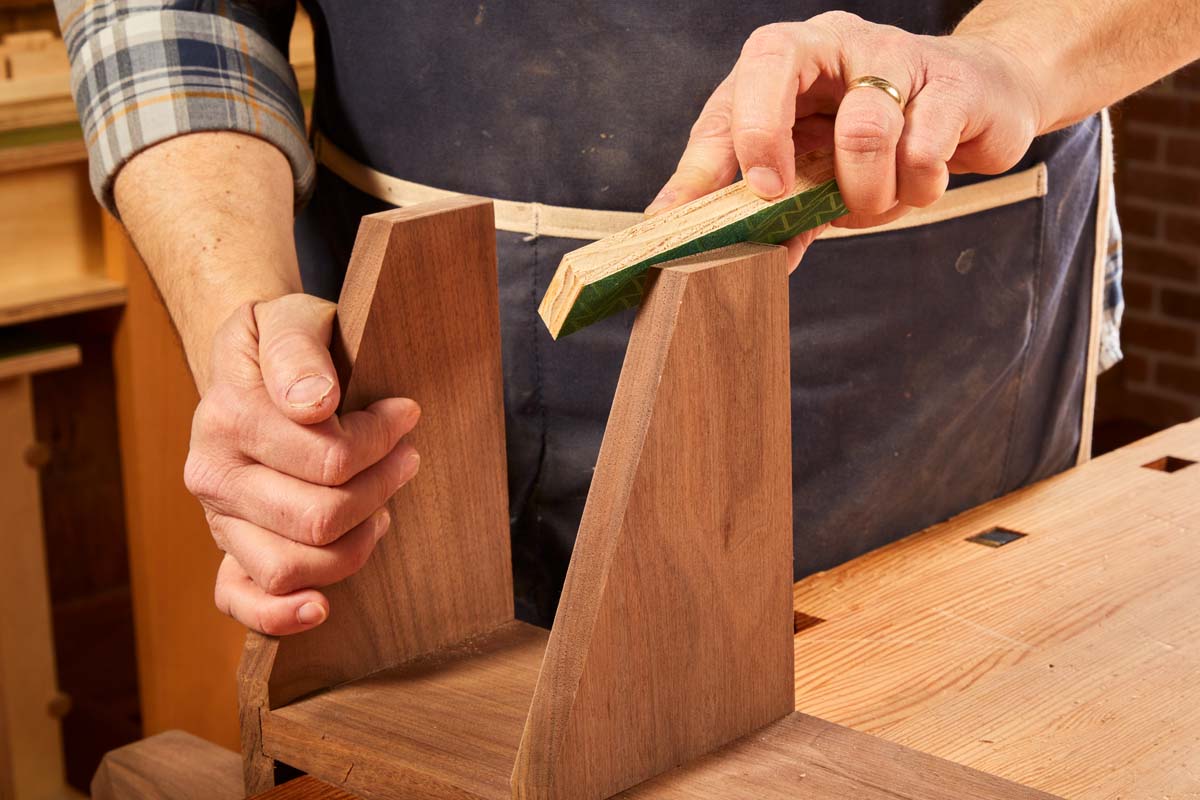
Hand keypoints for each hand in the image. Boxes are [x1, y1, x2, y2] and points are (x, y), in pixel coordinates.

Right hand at [183, 294, 420, 634]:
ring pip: (293, 564)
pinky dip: (281, 615)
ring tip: (382, 506)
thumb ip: (298, 351)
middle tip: (407, 457)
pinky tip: (321, 607)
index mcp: (227, 414)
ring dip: (357, 542)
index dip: (380, 437)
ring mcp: (219, 517)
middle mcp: (213, 472)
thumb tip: (313, 403)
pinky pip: (240, 602)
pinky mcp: (229, 548)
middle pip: (318, 516)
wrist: (252, 363)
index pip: (326, 456)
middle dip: (380, 486)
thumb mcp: (290, 316)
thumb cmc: (286, 341)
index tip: (405, 412)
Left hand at [646, 11, 1043, 266]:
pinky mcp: (954, 80)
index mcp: (789, 58)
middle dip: (762, 136)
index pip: (734, 89)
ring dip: (865, 194)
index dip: (713, 152)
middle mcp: (836, 41)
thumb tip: (728, 264)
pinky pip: (922, 151)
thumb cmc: (880, 136)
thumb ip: (772, 208)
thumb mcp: (815, 170)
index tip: (704, 208)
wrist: (978, 102)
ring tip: (874, 203)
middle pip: (777, 61)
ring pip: (862, 131)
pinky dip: (917, 188)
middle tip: (775, 196)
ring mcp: (896, 53)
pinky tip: (921, 182)